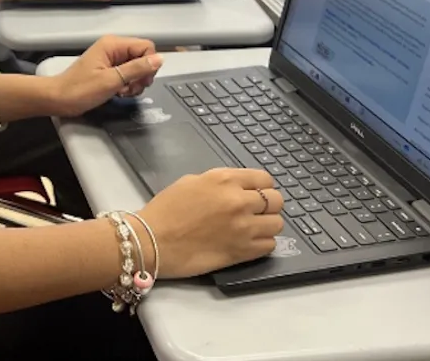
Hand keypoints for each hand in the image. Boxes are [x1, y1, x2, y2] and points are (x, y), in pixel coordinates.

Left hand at [47, 36, 161, 116]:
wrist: (58, 99)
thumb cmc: (79, 90)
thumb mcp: (111, 80)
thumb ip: (136, 68)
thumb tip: (159, 59)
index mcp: (113, 44)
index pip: (147, 46)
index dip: (149, 64)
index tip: (142, 80)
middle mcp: (114, 48)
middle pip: (144, 57)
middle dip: (142, 75)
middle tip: (131, 88)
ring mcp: (111, 59)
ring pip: (137, 68)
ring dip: (135, 82)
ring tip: (123, 91)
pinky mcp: (109, 70)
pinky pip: (128, 74)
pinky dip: (128, 85)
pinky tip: (120, 92)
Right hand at [138, 168, 283, 278]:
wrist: (152, 241)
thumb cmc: (165, 211)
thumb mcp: (190, 182)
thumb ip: (219, 182)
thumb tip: (236, 188)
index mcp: (225, 179)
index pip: (265, 179)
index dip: (261, 187)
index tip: (255, 193)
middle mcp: (238, 201)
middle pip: (276, 200)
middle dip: (267, 206)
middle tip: (254, 212)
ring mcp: (243, 227)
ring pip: (277, 224)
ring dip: (267, 226)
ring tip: (251, 229)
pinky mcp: (242, 251)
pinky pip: (270, 245)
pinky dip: (262, 244)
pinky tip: (247, 243)